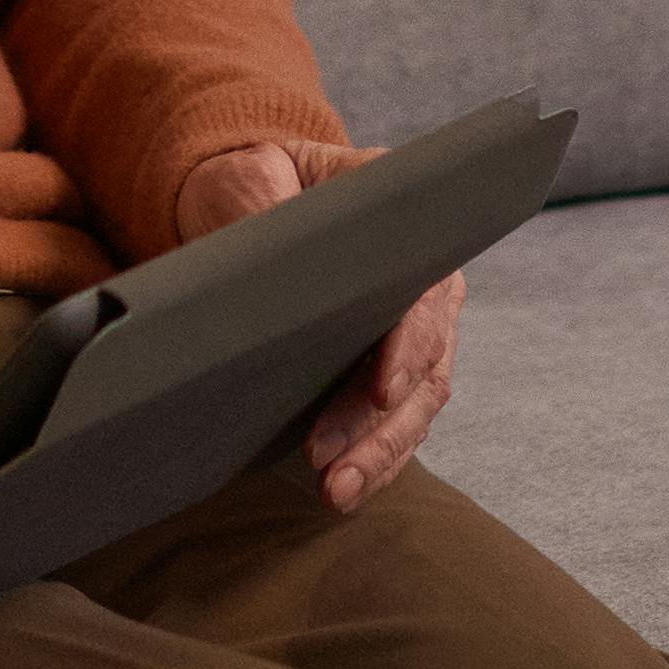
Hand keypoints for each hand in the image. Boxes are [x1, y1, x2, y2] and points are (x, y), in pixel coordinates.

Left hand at [173, 138, 457, 512]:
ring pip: (414, 408)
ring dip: (379, 457)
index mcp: (403, 230)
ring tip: (336, 493)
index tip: (381, 390)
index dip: (407, 346)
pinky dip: (372, 463)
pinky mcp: (382, 375)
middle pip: (424, 368)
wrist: (244, 194)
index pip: (421, 296)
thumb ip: (263, 208)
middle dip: (382, 427)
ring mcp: (409, 335)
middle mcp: (422, 286)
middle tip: (332, 468)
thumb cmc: (252, 177)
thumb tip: (271, 266)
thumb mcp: (250, 175)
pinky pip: (392, 427)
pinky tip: (345, 492)